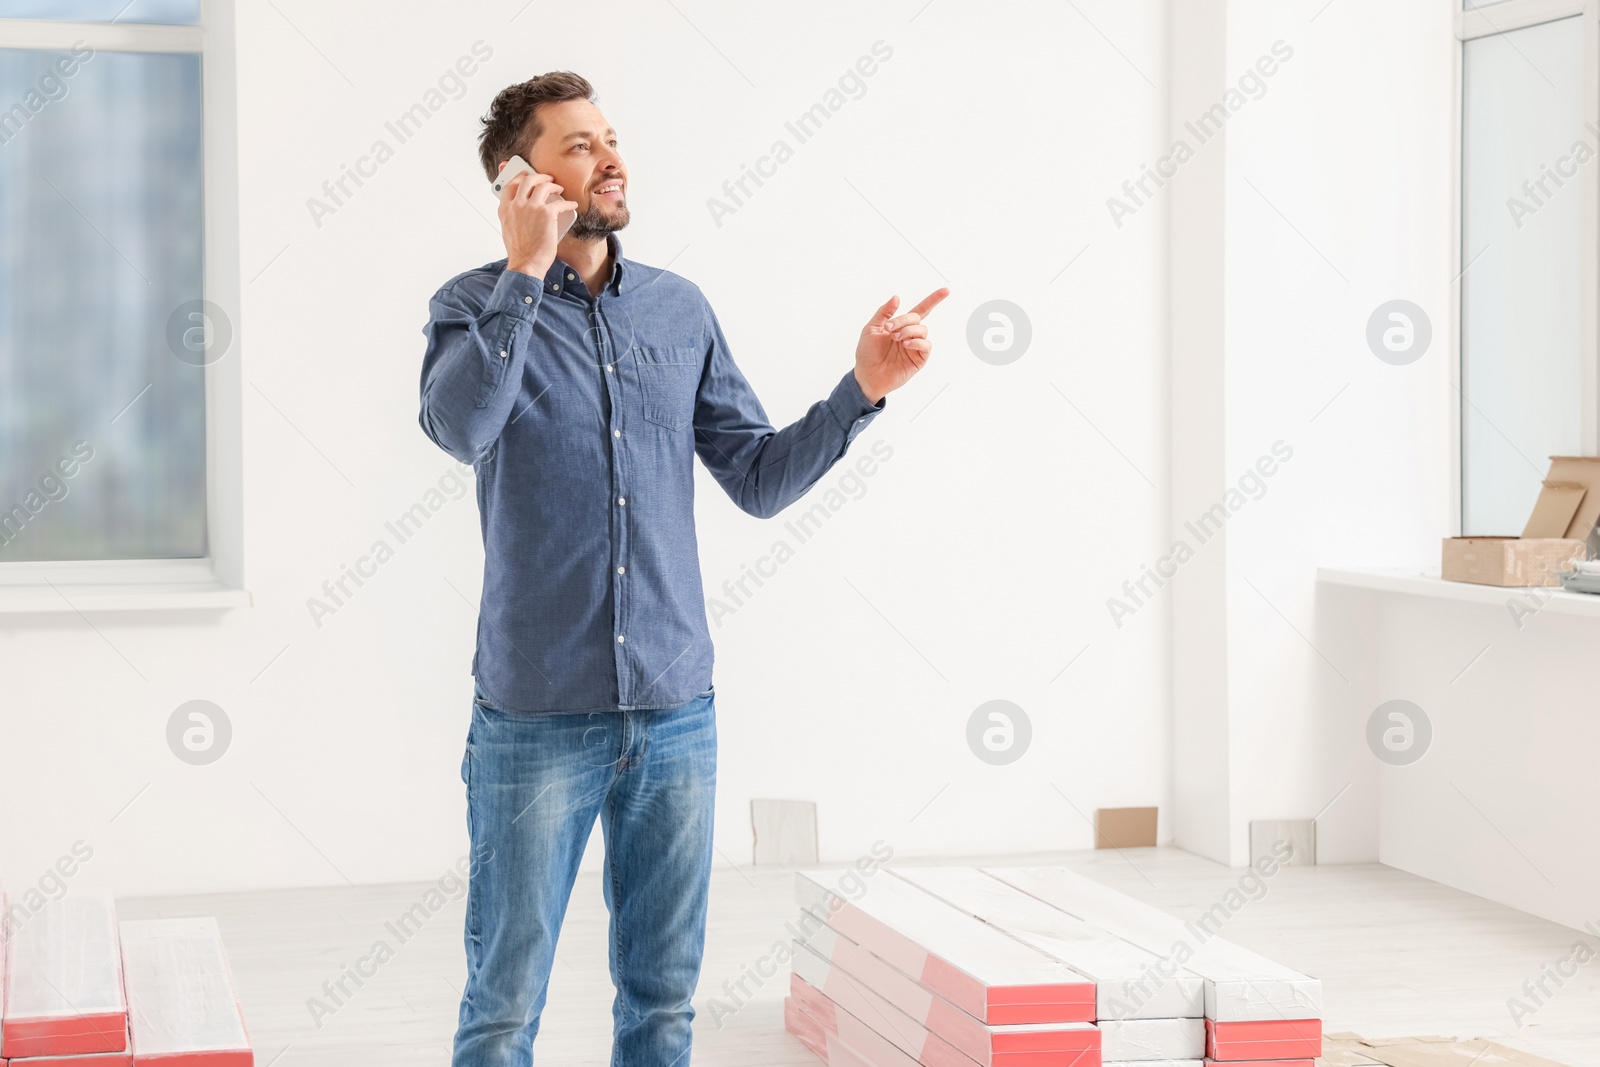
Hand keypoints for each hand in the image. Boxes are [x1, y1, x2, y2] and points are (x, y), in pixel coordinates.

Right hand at [497, 162, 578, 278]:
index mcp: (504, 209)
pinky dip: (568, 203)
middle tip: (547, 178)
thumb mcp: (510, 229)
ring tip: (559, 188)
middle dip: (539, 176)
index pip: (510, 185)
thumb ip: (515, 215)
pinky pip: (560, 203)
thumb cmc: (521, 251)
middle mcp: (516, 205)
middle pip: (527, 180)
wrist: (526, 264)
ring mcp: (531, 207)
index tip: (526, 175)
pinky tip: (572, 205)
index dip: (519, 177)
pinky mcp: (546, 214)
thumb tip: (527, 206)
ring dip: (553, 185)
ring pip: (544, 186)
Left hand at [853, 288, 950, 404]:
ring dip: (909, 331)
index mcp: (900, 326)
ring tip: (896, 338)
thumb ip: (883, 312)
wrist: (867, 376)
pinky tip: (906, 345)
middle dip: (904, 320)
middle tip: (890, 330)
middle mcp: (910, 335)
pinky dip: (917, 342)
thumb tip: (896, 297)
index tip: (946, 290)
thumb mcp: (870, 329)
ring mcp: (915, 347)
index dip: (933, 300)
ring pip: (923, 330)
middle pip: (917, 318)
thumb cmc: (867, 354)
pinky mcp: (919, 360)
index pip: (920, 310)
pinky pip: (926, 346)